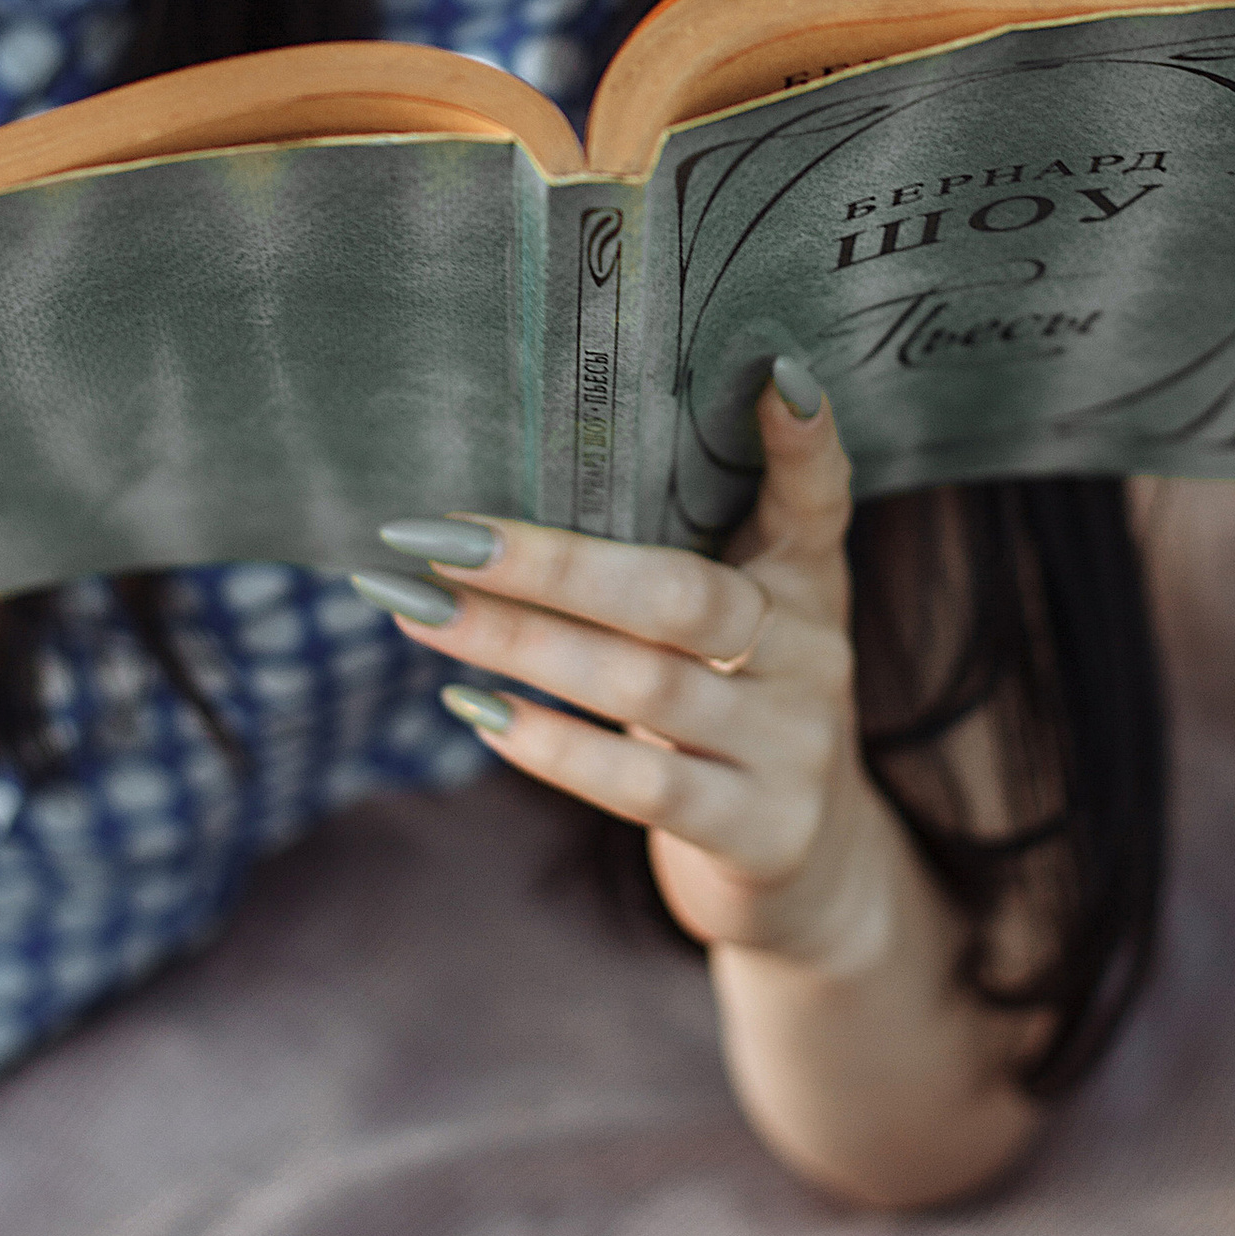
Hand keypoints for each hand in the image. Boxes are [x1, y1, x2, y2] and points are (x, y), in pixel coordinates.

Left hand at [355, 361, 900, 973]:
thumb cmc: (731, 708)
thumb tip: (504, 492)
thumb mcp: (733, 626)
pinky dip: (552, 746)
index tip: (776, 368)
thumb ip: (670, 558)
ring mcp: (792, 744)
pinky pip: (642, 784)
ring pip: (641, 684)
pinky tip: (475, 709)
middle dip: (548, 564)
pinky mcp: (763, 830)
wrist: (809, 867)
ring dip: (515, 646)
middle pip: (678, 595)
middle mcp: (813, 652)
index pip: (818, 498)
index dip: (804, 442)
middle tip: (436, 535)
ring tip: (415, 612)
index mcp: (808, 580)